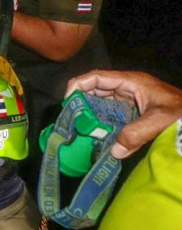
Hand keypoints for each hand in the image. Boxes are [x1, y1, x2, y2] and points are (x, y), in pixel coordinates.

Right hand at [65, 70, 181, 158]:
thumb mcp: (161, 121)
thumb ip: (137, 134)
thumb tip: (114, 151)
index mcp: (131, 82)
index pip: (97, 77)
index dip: (78, 86)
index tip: (68, 103)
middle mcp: (128, 88)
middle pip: (96, 89)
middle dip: (81, 103)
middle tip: (70, 121)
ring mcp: (131, 100)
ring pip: (102, 103)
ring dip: (91, 115)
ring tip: (80, 130)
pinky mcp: (134, 112)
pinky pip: (112, 114)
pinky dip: (102, 123)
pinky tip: (97, 136)